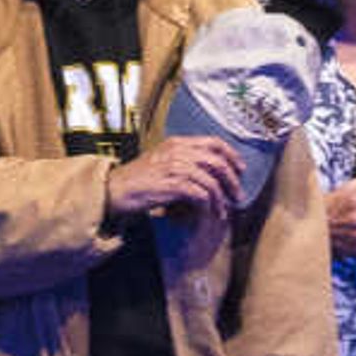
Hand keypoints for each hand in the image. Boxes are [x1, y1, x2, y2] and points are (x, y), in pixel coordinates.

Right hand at [105, 136, 245, 219]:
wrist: (115, 190)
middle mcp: (177, 151)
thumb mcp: (161, 161)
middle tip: (238, 194)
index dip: (231, 155)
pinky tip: (209, 213)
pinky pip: (200, 194)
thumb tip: (208, 174)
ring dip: (221, 198)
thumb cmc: (138, 180)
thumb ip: (182, 161)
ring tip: (223, 210)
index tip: (240, 169)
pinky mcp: (171, 185)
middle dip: (232, 180)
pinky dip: (208, 205)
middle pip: (216, 161)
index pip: (213, 142)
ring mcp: (174, 167)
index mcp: (176, 143)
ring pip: (210, 180)